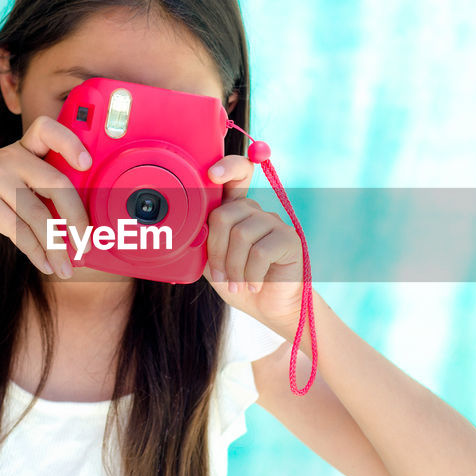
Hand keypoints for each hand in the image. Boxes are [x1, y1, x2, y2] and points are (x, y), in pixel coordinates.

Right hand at [0, 115, 91, 278]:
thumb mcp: (1, 174)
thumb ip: (32, 185)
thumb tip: (73, 222)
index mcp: (19, 149)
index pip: (48, 130)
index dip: (71, 143)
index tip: (87, 164)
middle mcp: (9, 158)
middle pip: (56, 182)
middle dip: (77, 217)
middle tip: (87, 243)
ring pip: (38, 214)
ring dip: (57, 246)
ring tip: (67, 266)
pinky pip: (17, 230)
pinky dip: (35, 251)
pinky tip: (45, 264)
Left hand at [202, 154, 303, 331]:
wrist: (270, 309)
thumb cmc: (239, 283)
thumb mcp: (212, 264)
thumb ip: (203, 244)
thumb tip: (187, 232)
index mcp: (236, 212)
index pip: (236, 175)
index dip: (227, 167)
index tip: (212, 174)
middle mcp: (255, 211)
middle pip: (224, 214)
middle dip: (216, 251)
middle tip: (220, 277)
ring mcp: (274, 222)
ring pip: (241, 235)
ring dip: (233, 268)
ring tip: (237, 285)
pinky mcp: (289, 239)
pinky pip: (260, 252)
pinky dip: (251, 274)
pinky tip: (254, 285)